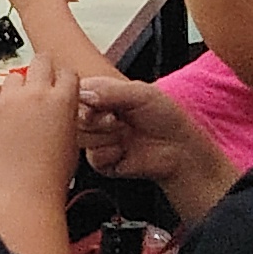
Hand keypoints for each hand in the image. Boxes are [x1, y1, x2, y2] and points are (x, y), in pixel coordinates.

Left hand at [0, 53, 82, 213]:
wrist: (25, 193)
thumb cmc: (50, 176)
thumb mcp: (73, 140)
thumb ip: (66, 113)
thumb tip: (59, 105)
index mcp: (64, 100)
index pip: (67, 71)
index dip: (62, 80)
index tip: (57, 85)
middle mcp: (37, 94)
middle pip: (42, 60)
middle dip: (42, 71)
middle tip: (38, 87)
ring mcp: (10, 100)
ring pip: (14, 75)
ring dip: (17, 87)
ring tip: (17, 109)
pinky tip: (0, 112)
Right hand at [75, 73, 235, 206]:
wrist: (179, 150)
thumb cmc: (165, 117)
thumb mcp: (140, 94)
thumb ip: (109, 91)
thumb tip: (83, 94)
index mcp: (102, 96)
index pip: (75, 92)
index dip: (82, 98)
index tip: (97, 102)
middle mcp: (96, 117)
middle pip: (73, 116)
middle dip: (96, 119)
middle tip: (117, 120)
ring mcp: (97, 139)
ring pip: (80, 137)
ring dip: (104, 136)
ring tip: (124, 134)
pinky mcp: (101, 162)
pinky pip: (93, 157)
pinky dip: (110, 153)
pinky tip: (124, 151)